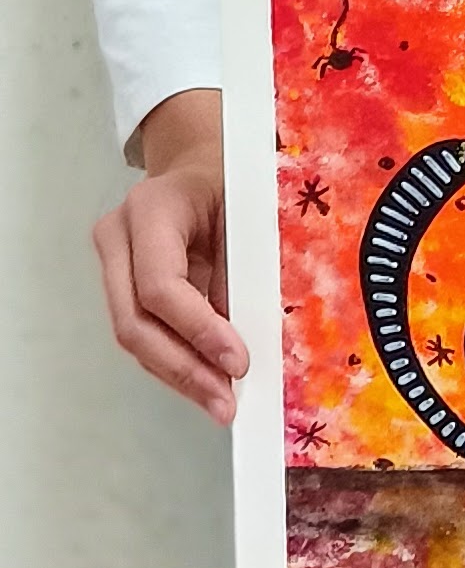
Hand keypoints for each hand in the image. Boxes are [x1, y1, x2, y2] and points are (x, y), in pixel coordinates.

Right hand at [91, 89, 248, 423]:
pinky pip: (145, 333)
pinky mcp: (120, 284)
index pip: (160, 285)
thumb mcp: (246, 216)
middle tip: (226, 403)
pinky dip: (177, 363)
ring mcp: (112, 261)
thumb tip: (249, 343)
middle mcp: (118, 236)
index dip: (198, 330)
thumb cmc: (232, 182)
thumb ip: (243, 272)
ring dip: (179, 375)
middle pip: (135, 321)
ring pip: (135, 336)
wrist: (201, 162)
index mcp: (151, 209)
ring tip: (220, 404)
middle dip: (184, 368)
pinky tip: (206, 385)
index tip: (239, 363)